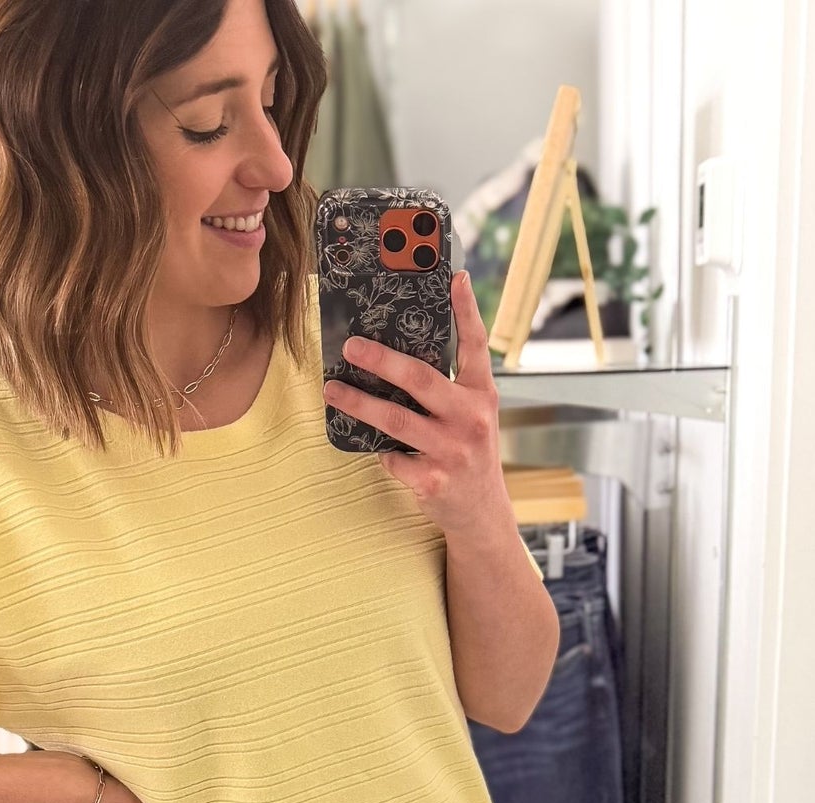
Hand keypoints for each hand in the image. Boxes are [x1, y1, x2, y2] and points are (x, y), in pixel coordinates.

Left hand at [322, 269, 508, 537]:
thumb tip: (405, 352)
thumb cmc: (469, 454)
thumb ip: (452, 386)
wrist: (482, 512)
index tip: (453, 278)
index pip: (475, 346)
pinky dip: (380, 452)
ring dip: (358, 403)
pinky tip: (375, 448)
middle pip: (420, 379)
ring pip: (395, 420)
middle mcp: (471, 419)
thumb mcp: (473, 415)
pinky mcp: (432, 480)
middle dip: (381, 360)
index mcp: (482, 396)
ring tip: (332, 390)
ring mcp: (452, 451)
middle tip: (350, 346)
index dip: (466, 311)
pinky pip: (393, 458)